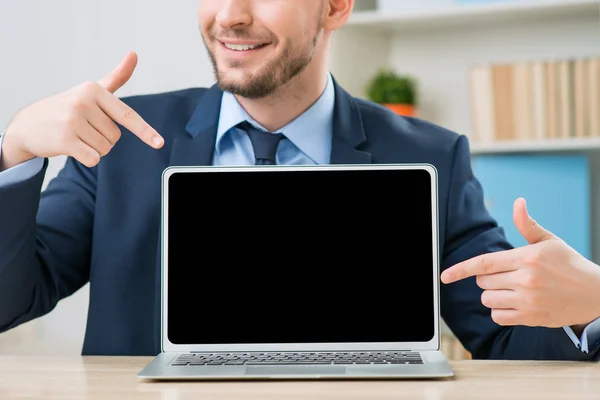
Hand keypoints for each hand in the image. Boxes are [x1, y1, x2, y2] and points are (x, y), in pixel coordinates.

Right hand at [0, 52, 163, 169]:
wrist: (28, 124)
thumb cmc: (67, 107)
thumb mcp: (91, 91)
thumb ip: (116, 77)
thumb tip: (135, 54)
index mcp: (93, 90)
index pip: (127, 115)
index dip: (145, 131)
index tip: (159, 143)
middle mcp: (83, 102)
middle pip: (115, 136)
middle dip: (102, 137)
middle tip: (82, 127)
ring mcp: (72, 121)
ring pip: (105, 149)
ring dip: (93, 147)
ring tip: (75, 135)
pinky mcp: (64, 140)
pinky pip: (93, 159)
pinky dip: (86, 158)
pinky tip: (71, 146)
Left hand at [441, 198, 599, 329]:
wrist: (595, 294)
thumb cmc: (569, 265)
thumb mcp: (550, 241)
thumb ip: (528, 224)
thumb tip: (518, 202)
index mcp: (527, 257)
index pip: (484, 263)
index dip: (460, 269)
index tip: (444, 276)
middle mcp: (525, 279)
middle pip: (483, 281)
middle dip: (488, 278)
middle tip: (508, 275)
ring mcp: (528, 300)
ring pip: (487, 299)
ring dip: (493, 294)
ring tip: (512, 289)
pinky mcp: (531, 317)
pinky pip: (498, 316)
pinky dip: (500, 311)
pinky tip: (514, 303)